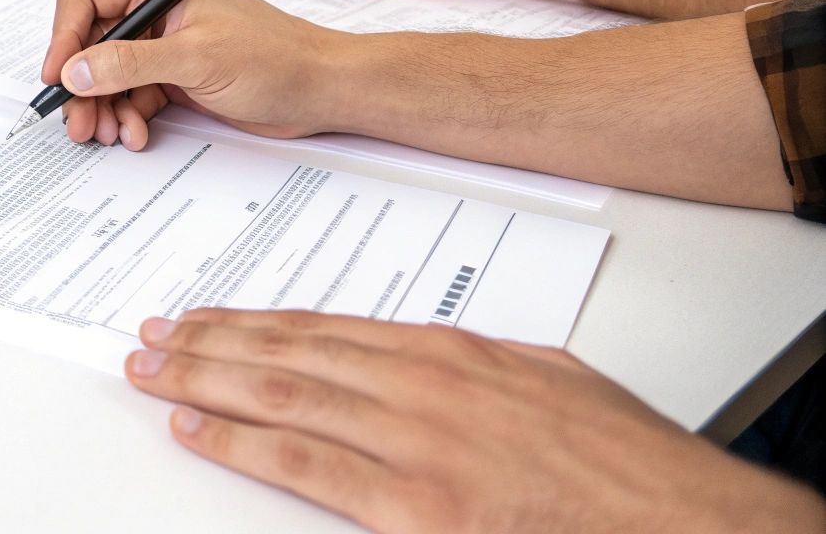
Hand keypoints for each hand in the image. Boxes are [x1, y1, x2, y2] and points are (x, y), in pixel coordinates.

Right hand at [41, 0, 345, 148]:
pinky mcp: (174, 76)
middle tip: (77, 121)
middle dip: (81, 84)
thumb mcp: (196, 59)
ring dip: (102, 107)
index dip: (64, 36)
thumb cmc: (276, 57)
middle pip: (91, 42)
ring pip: (107, 75)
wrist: (321, 90)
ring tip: (108, 134)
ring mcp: (164, 45)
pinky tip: (136, 134)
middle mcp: (156, 11)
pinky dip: (127, 116)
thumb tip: (77, 69)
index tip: (58, 75)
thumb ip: (131, 63)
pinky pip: (131, 95)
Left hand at [126, 309, 825, 533]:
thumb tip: (430, 356)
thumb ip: (478, 366)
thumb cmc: (625, 462)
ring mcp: (413, 443)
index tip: (206, 318)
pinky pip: (304, 465)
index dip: (253, 323)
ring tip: (152, 370)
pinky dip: (241, 442)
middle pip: (287, 353)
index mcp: (449, 354)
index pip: (324, 328)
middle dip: (209, 343)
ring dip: (203, 380)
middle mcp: (419, 386)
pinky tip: (197, 428)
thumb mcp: (549, 380)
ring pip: (281, 395)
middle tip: (152, 337)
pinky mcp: (415, 506)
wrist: (681, 520)